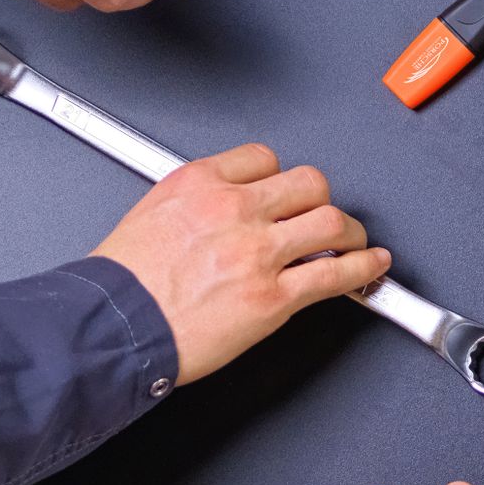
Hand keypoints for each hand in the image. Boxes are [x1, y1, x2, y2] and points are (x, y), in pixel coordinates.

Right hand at [91, 146, 388, 382]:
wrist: (110, 326)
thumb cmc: (121, 282)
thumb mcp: (150, 215)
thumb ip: (193, 204)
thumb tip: (217, 211)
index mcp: (200, 183)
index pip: (263, 158)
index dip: (281, 178)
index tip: (287, 192)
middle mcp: (235, 209)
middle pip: (307, 183)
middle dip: (321, 200)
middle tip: (324, 215)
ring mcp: (258, 252)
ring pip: (331, 221)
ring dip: (351, 232)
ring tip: (355, 242)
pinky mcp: (273, 297)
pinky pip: (334, 275)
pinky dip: (364, 269)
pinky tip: (373, 266)